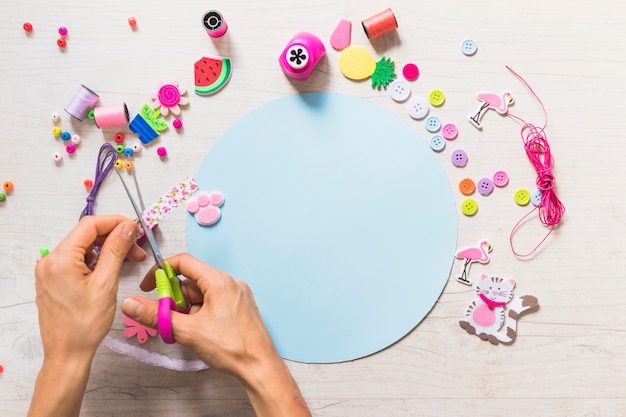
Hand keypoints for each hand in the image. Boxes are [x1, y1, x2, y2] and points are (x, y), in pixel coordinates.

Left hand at [34, 215, 145, 361]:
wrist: (67, 354)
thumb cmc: (85, 324)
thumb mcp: (106, 283)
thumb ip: (116, 250)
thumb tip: (127, 227)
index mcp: (60, 259)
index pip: (90, 225)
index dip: (115, 222)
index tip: (135, 228)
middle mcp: (50, 261)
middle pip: (86, 236)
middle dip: (114, 238)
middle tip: (137, 250)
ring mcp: (49, 271)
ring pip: (82, 248)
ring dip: (106, 250)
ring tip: (127, 262)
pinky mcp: (52, 280)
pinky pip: (76, 261)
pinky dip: (95, 261)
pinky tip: (109, 271)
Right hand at [122, 253, 310, 416]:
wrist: (260, 367)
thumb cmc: (232, 347)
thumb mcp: (187, 331)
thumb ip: (156, 315)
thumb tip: (131, 305)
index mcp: (219, 281)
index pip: (184, 262)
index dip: (161, 271)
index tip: (148, 286)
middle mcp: (230, 284)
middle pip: (192, 281)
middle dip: (174, 298)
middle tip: (164, 317)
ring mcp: (237, 296)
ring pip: (202, 295)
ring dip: (187, 309)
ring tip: (183, 330)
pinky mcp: (240, 309)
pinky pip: (213, 304)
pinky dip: (200, 314)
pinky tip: (197, 332)